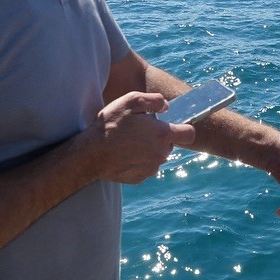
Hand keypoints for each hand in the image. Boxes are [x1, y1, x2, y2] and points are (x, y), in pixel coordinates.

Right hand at [78, 91, 195, 183]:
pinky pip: (145, 167)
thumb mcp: (131, 101)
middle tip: (139, 129)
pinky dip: (138, 161)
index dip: (184, 127)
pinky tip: (123, 154)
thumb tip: (166, 106)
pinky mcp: (140, 178)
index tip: (172, 124)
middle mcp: (161, 154)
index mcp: (163, 135)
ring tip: (128, 141)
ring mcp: (151, 168)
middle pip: (170, 144)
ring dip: (148, 149)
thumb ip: (154, 100)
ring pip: (157, 156)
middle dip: (159, 137)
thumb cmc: (110, 125)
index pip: (189, 133)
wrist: (90, 155)